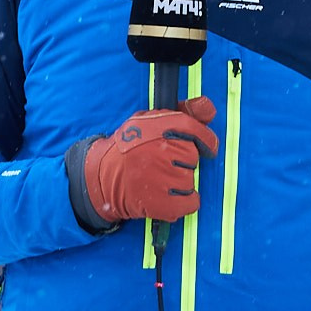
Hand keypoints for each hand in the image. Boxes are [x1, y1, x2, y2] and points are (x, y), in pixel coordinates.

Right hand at [68, 96, 218, 228]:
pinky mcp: (164, 203)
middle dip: (182, 160)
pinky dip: (182, 202)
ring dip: (179, 182)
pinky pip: (191, 202)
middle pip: (192, 156)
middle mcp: (159, 151)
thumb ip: (183, 114)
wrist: (102, 179)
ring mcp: (162, 178)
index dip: (204, 138)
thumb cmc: (130, 149)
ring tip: (157, 179)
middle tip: (161, 163)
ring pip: (191, 180)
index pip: (191, 128)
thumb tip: (208, 107)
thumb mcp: (150, 122)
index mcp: (155, 128)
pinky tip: (164, 195)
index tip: (207, 146)